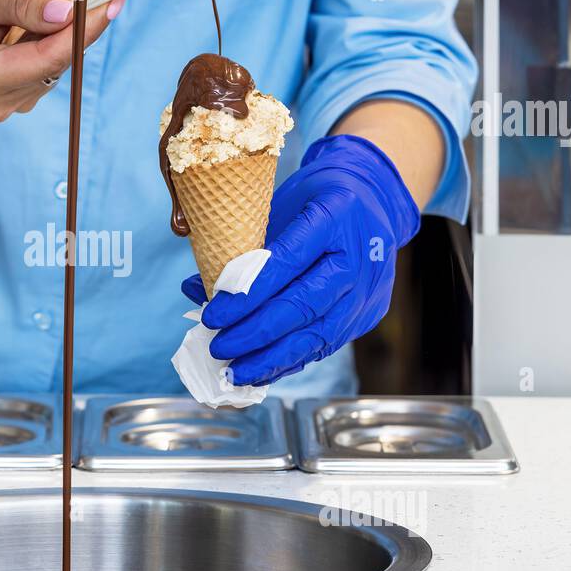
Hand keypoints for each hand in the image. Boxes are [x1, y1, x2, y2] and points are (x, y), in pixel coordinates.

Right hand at [0, 0, 122, 122]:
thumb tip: (68, 12)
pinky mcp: (21, 91)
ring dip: (64, 8)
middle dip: (70, 4)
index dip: (83, 28)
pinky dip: (54, 22)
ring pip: (58, 52)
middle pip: (57, 54)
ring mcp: (11, 100)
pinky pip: (51, 55)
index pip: (48, 59)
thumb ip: (22, 3)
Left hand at [180, 135, 420, 385]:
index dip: (246, 296)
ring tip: (236, 371)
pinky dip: (292, 360)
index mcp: (334, 217)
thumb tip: (196, 289)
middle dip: (255, 333)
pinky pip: (327, 344)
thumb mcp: (279, 206)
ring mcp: (367, 289)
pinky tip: (263, 369)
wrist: (374, 198)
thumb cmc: (316, 198)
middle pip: (302, 305)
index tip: (212, 315)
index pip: (286, 264)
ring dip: (272, 358)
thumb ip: (243, 248)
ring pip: (318, 334)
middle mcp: (358, 257)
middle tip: (218, 347)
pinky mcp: (368, 314)